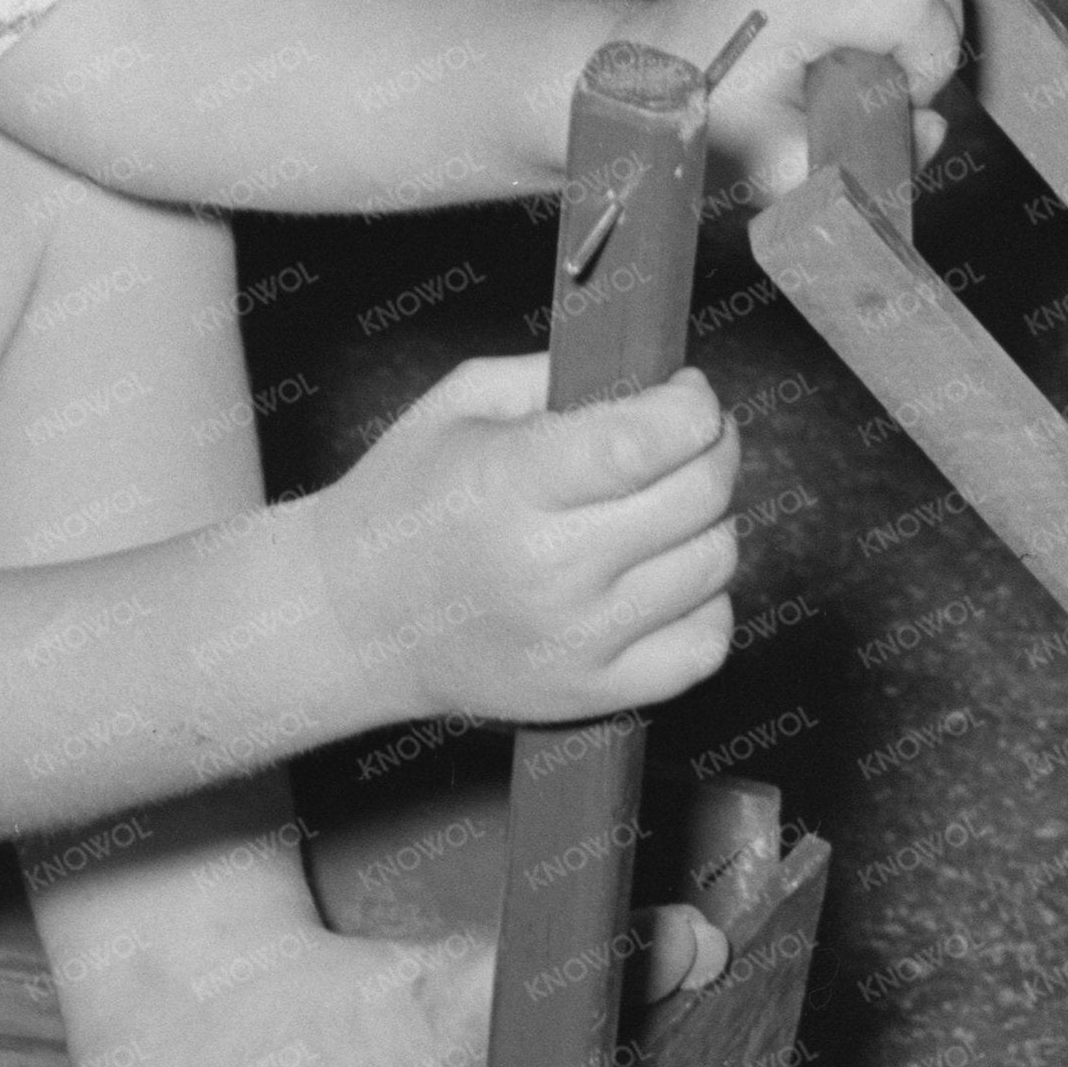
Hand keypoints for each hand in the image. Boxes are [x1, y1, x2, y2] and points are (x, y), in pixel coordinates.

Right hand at [303, 352, 738, 725]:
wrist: (354, 621)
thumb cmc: (407, 503)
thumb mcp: (460, 405)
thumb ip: (558, 374)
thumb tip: (653, 374)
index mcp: (511, 485)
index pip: (647, 441)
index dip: (692, 406)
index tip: (688, 392)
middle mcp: (551, 569)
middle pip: (697, 497)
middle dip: (713, 449)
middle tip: (693, 437)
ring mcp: (578, 640)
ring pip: (713, 564)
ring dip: (709, 522)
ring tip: (668, 505)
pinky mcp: (594, 693)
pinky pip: (705, 644)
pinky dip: (705, 602)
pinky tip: (666, 576)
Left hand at [635, 0, 962, 195]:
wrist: (648, 69)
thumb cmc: (711, 120)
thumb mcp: (781, 169)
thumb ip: (868, 164)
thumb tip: (932, 124)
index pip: (920, 4)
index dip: (933, 61)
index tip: (904, 97)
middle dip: (935, 28)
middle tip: (897, 74)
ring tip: (886, 34)